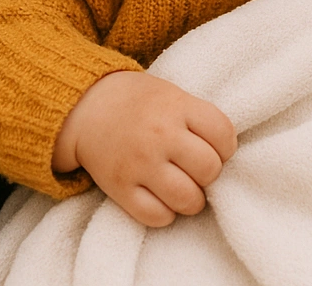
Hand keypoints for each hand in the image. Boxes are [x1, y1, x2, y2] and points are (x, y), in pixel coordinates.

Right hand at [52, 70, 237, 226]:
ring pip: (187, 199)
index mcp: (176, 106)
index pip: (223, 134)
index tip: (215, 149)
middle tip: (196, 169)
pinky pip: (156, 216)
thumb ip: (198, 119)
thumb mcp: (172, 95)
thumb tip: (225, 156)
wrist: (85, 107)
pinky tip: (162, 199)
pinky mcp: (119, 187)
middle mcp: (159, 134)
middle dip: (209, 174)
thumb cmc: (138, 102)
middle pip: (209, 169)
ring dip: (192, 199)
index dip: (226, 147)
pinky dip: (165, 214)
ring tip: (184, 189)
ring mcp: (139, 163)